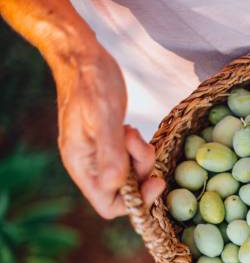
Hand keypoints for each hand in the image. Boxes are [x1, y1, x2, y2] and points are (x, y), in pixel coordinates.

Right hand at [56, 49, 164, 218]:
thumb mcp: (103, 116)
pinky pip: (131, 159)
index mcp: (82, 166)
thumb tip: (114, 186)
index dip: (135, 202)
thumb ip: (110, 151)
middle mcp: (91, 165)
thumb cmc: (90, 83)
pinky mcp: (111, 143)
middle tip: (140, 143)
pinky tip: (132, 130)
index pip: (108, 205)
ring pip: (132, 174)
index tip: (154, 181)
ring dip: (141, 156)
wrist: (83, 57)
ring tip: (133, 131)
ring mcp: (101, 155)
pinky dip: (139, 148)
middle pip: (125, 192)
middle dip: (141, 171)